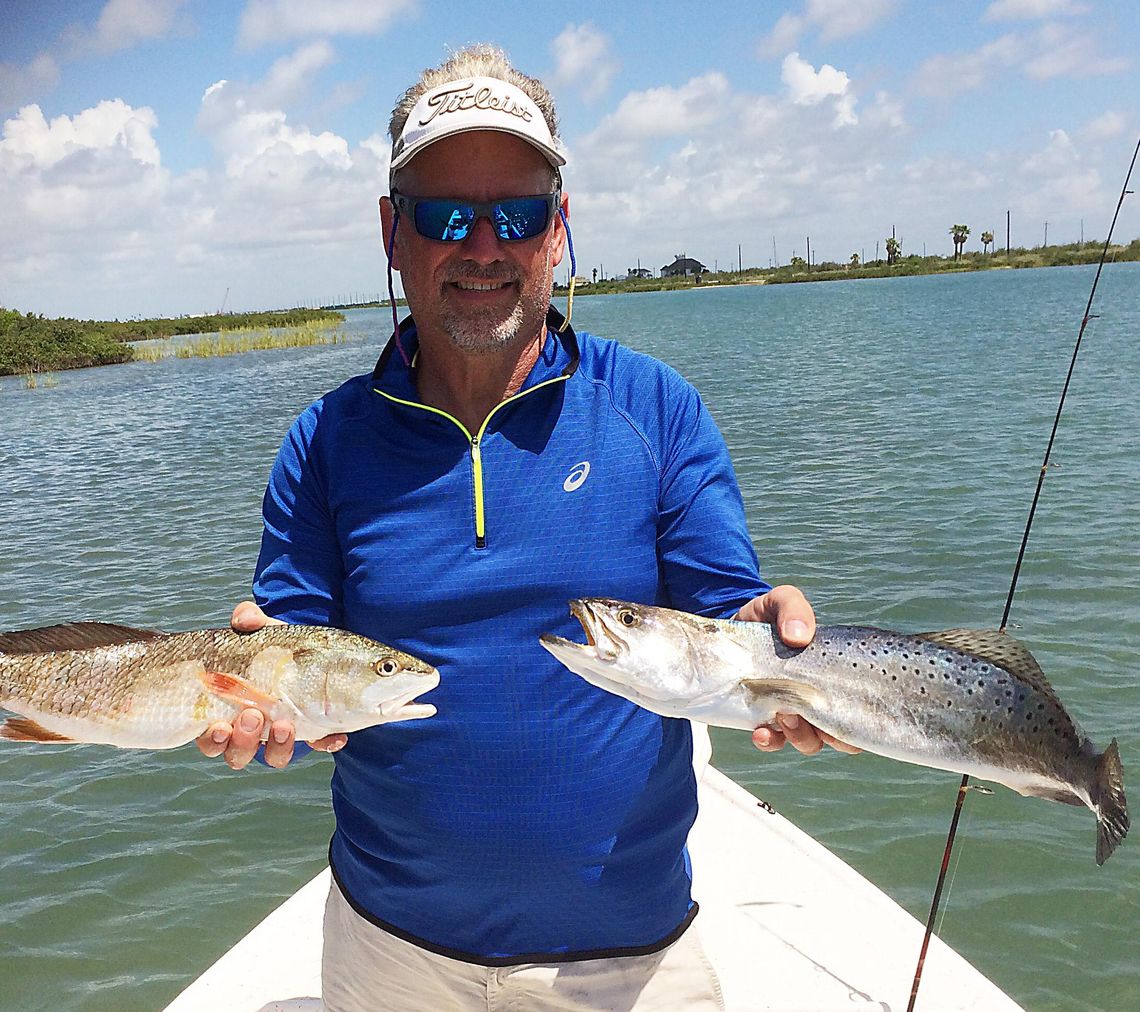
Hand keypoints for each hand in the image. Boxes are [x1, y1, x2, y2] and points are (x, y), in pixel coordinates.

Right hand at [194, 602, 347, 768]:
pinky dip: (326, 742)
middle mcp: (251, 732)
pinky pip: (318, 745)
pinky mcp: (313, 732)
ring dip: (278, 746)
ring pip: (274, 756)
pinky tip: (335, 735)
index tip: (220, 725)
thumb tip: (244, 618)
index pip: (211, 737)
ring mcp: (283, 735)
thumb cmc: (272, 647)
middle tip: (253, 716)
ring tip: (285, 725)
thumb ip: (250, 620)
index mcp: (228, 712)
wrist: (309, 651)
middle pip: (237, 753)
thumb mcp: (260, 632)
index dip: (213, 738)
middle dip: (243, 741)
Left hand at [735, 585, 860, 756]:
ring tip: (785, 715)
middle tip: (812, 711)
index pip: (861, 707)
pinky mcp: (763, 717)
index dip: (862, 721)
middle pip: (840, 734)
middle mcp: (818, 698)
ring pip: (809, 741)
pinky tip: (760, 732)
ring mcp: (792, 710)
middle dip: (832, 734)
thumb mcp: (782, 601)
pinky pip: (773, 741)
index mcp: (833, 674)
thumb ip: (793, 609)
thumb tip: (798, 636)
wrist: (732, 622)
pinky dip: (769, 741)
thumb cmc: (767, 614)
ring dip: (801, 736)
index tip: (847, 711)